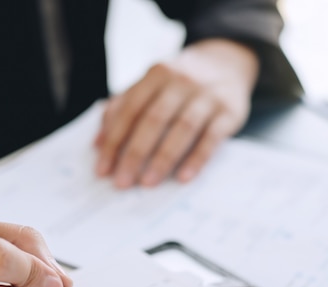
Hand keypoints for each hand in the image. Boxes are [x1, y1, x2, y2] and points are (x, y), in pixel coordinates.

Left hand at [94, 38, 258, 187]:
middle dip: (135, 154)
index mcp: (156, 75)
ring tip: (148, 183)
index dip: (114, 140)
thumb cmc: (180, 83)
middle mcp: (181, 81)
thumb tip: (97, 143)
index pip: (130, 110)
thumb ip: (122, 109)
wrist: (228, 61)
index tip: (103, 169)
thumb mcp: (151, 85)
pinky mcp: (229, 111)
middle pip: (154, 120)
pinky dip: (197, 158)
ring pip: (182, 129)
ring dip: (163, 158)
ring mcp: (207, 95)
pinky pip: (211, 138)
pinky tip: (183, 177)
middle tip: (122, 181)